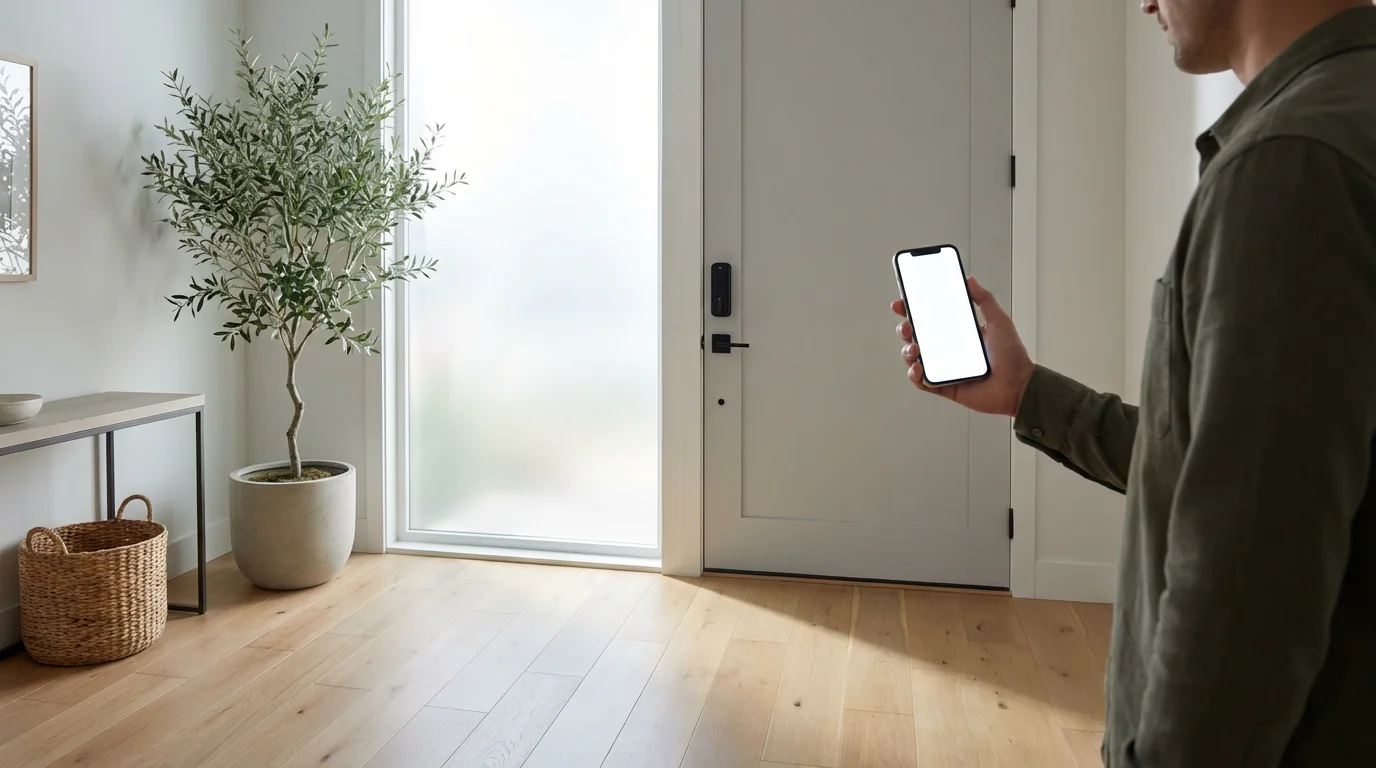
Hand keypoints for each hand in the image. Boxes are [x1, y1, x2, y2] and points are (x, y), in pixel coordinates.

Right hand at [892, 277, 1033, 416]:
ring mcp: (944, 368)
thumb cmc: (1012, 356)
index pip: (929, 318)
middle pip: (916, 336)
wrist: (1018, 386)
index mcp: (958, 332)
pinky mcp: (944, 386)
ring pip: (914, 358)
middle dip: (905, 329)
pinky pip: (922, 382)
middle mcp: (948, 349)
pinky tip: (918, 368)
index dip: (912, 310)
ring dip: (908, 351)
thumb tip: (971, 280)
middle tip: (908, 326)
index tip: (901, 303)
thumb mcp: (999, 321)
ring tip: (915, 349)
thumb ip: (985, 299)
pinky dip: (914, 375)